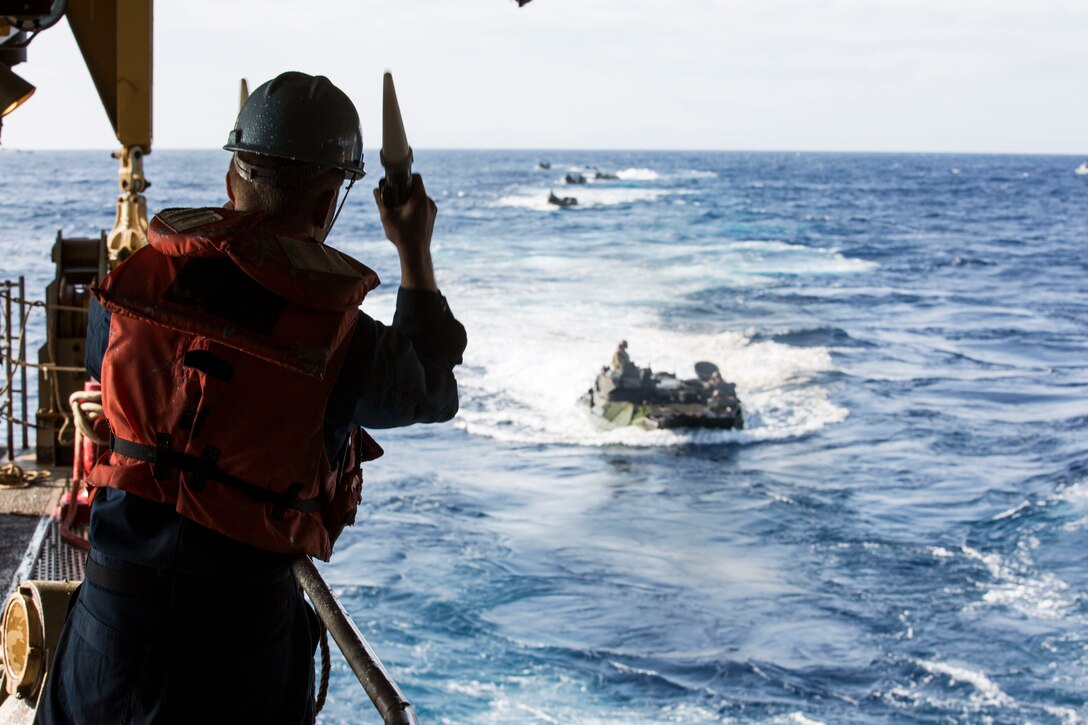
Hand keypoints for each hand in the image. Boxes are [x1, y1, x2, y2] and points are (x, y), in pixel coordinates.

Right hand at [373, 174, 438, 290]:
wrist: (415, 254)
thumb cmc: (402, 236)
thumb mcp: (386, 217)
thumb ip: (380, 201)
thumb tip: (375, 191)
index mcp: (420, 198)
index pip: (416, 177)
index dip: (406, 176)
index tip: (396, 181)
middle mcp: (429, 202)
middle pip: (417, 188)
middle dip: (405, 190)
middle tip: (394, 197)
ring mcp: (432, 211)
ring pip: (420, 198)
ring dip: (410, 200)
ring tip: (399, 209)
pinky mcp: (432, 218)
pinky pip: (423, 206)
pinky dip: (415, 207)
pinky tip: (406, 217)